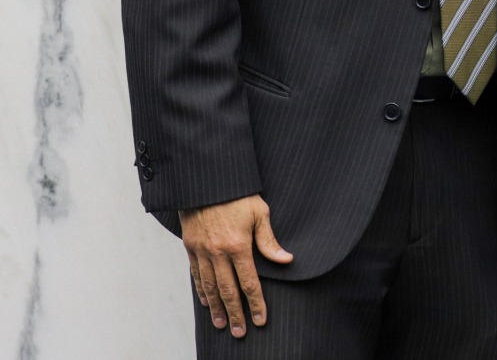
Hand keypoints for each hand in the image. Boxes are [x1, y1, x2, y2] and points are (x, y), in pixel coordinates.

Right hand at [179, 195, 292, 336]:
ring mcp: (202, 251)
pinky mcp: (190, 247)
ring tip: (221, 324)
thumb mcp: (260, 213)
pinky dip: (201, 291)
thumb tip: (286, 260)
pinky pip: (195, 275)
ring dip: (216, 308)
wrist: (205, 182)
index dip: (256, 304)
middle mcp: (217, 253)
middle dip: (235, 314)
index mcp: (238, 246)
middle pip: (228, 291)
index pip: (249, 283)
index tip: (261, 319)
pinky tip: (206, 302)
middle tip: (240, 332)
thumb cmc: (237, 195)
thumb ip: (269, 240)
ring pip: (209, 287)